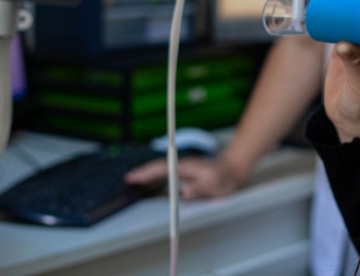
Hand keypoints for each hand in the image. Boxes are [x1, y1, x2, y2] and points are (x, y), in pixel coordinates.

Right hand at [125, 154, 245, 199]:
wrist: (232, 171)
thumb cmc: (224, 176)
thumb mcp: (216, 183)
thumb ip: (201, 187)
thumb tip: (185, 191)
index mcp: (187, 167)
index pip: (164, 168)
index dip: (148, 173)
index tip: (135, 176)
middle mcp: (182, 167)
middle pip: (158, 168)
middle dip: (143, 173)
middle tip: (127, 179)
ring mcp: (182, 171)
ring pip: (160, 172)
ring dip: (147, 175)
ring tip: (131, 181)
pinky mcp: (183, 175)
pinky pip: (165, 176)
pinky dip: (154, 179)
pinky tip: (147, 184)